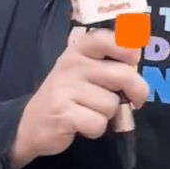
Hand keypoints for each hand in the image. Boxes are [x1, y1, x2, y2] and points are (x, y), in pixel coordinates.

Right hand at [7, 26, 148, 168]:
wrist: (31, 123)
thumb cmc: (68, 94)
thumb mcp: (84, 69)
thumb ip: (109, 62)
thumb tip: (137, 61)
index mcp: (79, 49)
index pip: (108, 39)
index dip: (128, 49)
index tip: (133, 59)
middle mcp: (72, 64)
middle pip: (123, 75)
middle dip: (136, 92)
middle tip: (134, 99)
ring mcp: (65, 88)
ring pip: (112, 104)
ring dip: (108, 114)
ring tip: (90, 111)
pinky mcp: (63, 113)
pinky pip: (99, 123)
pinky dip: (96, 129)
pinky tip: (82, 124)